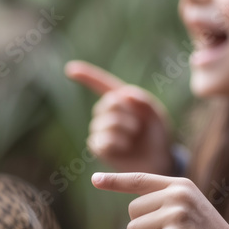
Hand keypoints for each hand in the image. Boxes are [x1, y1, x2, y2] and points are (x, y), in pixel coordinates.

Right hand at [66, 60, 173, 174]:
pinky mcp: (98, 147)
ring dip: (126, 130)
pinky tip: (125, 147)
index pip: (102, 85)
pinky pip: (103, 140)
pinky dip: (118, 143)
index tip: (70, 68)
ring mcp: (100, 130)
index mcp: (122, 100)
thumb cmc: (157, 135)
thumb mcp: (156, 115)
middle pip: (110, 102)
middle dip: (129, 113)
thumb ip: (144, 101)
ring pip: (107, 122)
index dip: (87, 76)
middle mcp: (107, 113)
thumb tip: (124, 94)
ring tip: (134, 137)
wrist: (159, 159)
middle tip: (139, 125)